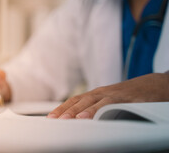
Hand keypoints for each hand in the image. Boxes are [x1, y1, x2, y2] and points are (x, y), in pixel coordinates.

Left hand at [47, 72, 168, 118]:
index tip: (50, 118)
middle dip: (68, 110)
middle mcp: (103, 93)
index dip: (62, 108)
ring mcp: (116, 95)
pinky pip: (116, 104)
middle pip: (82, 101)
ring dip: (84, 110)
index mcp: (97, 94)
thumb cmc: (130, 96)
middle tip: (56, 120)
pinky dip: (106, 110)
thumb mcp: (110, 101)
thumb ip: (96, 109)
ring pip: (97, 102)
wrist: (155, 85)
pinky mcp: (130, 99)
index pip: (75, 100)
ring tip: (74, 119)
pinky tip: (99, 116)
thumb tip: (80, 121)